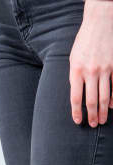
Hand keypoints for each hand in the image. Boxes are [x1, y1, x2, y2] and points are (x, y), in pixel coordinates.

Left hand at [69, 0, 112, 126]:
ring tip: (102, 120)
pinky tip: (112, 105)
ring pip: (105, 95)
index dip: (76, 113)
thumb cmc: (84, 41)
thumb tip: (77, 95)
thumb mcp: (73, 59)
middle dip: (92, 115)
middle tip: (93, 125)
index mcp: (76, 71)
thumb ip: (75, 77)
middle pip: (91, 100)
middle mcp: (91, 72)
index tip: (78, 122)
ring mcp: (105, 68)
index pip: (75, 98)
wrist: (101, 21)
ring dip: (103, 110)